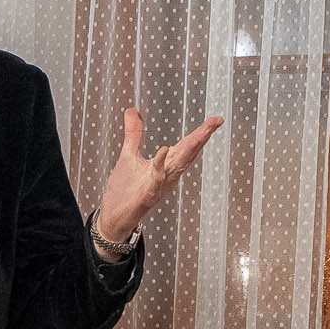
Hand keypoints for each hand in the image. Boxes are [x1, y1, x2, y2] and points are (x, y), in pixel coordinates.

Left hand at [92, 108, 223, 248]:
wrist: (113, 217)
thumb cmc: (124, 190)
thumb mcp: (129, 155)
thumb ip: (134, 133)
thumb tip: (132, 111)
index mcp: (166, 165)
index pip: (187, 146)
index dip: (201, 132)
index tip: (215, 120)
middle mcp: (167, 175)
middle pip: (188, 153)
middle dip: (202, 137)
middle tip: (215, 122)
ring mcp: (158, 185)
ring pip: (178, 165)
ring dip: (190, 149)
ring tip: (202, 133)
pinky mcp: (146, 195)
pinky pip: (156, 178)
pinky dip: (160, 165)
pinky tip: (164, 150)